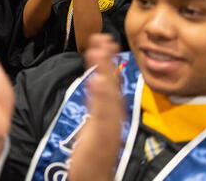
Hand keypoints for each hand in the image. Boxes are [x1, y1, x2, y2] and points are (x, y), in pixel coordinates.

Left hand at [68, 35, 123, 180]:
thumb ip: (95, 102)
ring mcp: (107, 128)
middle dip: (107, 61)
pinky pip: (101, 116)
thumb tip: (95, 79)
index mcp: (110, 113)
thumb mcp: (94, 122)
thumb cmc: (93, 152)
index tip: (104, 40)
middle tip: (103, 37)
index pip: (110, 82)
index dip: (108, 61)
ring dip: (104, 72)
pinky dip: (100, 99)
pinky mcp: (99, 139)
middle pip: (112, 85)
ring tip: (99, 50)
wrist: (93, 178)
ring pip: (108, 96)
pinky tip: (96, 82)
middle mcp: (112, 118)